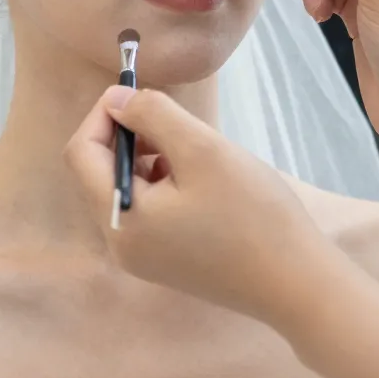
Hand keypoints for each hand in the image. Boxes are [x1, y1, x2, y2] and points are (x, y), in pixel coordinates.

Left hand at [64, 87, 353, 334]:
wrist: (297, 284)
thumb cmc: (253, 215)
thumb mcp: (203, 150)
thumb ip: (153, 116)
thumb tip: (117, 100)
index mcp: (120, 219)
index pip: (81, 152)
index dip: (105, 114)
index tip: (143, 93)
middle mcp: (121, 244)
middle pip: (101, 172)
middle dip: (133, 137)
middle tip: (182, 126)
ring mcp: (144, 258)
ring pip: (128, 189)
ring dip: (153, 159)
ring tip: (200, 156)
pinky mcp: (168, 263)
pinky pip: (149, 210)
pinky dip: (167, 184)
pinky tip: (207, 184)